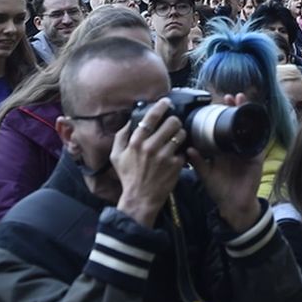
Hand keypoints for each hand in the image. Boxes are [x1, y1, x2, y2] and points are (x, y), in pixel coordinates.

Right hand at [113, 99, 185, 227]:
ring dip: (180, 134)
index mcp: (136, 142)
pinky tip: (178, 153)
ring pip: (181, 134)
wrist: (140, 198)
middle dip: (174, 121)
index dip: (161, 106)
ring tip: (177, 138)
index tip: (166, 102)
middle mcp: (150, 147)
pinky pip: (184, 150)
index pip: (151, 117)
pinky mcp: (175, 165)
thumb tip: (129, 121)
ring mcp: (164, 156)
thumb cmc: (128, 176)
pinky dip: (183, 150)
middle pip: (172, 122)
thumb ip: (120, 136)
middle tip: (173, 124)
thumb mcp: (116, 156)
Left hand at [189, 94, 266, 231]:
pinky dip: (259, 130)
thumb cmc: (220, 190)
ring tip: (243, 101)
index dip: (221, 115)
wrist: (233, 205)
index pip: (222, 127)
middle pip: (236, 123)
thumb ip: (198, 162)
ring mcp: (247, 150)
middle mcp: (235, 147)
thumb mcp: (206, 175)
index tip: (217, 102)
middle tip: (231, 97)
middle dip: (235, 109)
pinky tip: (257, 120)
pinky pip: (258, 141)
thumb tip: (188, 148)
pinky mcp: (256, 157)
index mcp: (223, 149)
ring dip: (247, 114)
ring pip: (248, 128)